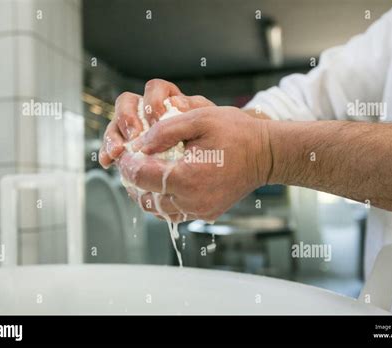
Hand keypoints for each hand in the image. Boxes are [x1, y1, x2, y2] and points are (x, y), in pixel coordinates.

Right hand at [98, 79, 213, 168]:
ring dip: (113, 136)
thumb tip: (176, 103)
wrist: (212, 163)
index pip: (155, 89)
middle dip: (127, 118)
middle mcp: (148, 113)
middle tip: (134, 136)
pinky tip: (108, 163)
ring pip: (116, 124)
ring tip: (118, 152)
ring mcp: (137, 131)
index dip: (152, 102)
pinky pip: (114, 148)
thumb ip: (192, 109)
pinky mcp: (130, 150)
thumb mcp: (205, 121)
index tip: (157, 120)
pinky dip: (108, 153)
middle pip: (127, 103)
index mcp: (169, 101)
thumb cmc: (211, 138)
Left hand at [117, 106, 271, 221]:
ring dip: (145, 192)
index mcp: (187, 178)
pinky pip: (174, 213)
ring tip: (144, 171)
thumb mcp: (199, 118)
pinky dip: (162, 200)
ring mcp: (200, 211)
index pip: (140, 176)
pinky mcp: (206, 214)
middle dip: (132, 179)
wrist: (266, 154)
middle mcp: (192, 201)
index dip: (126, 162)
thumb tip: (138, 145)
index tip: (125, 150)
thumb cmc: (237, 133)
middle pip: (144, 198)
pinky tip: (163, 182)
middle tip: (131, 161)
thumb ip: (164, 130)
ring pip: (157, 209)